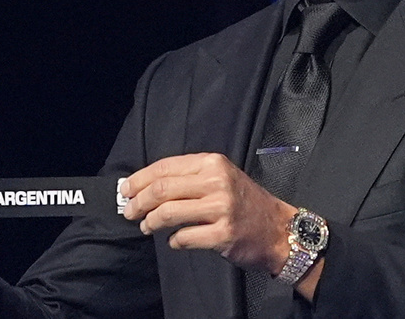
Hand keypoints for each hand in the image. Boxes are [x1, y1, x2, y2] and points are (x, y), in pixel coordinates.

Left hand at [120, 153, 296, 273]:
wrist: (278, 229)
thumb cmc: (245, 202)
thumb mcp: (221, 177)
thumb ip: (189, 178)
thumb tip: (146, 186)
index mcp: (212, 163)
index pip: (165, 167)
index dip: (140, 179)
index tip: (125, 190)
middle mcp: (217, 181)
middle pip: (162, 189)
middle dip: (138, 202)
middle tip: (129, 212)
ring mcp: (221, 208)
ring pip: (168, 212)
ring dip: (150, 222)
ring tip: (147, 227)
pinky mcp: (223, 234)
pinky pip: (184, 237)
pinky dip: (173, 241)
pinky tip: (174, 240)